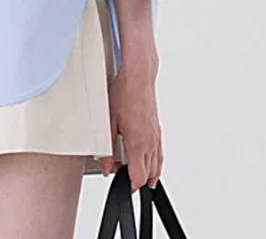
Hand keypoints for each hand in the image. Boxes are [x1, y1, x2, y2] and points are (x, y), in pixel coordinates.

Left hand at [100, 63, 162, 192]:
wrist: (138, 78)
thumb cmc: (124, 94)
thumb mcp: (109, 122)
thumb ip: (107, 149)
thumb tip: (106, 166)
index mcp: (138, 143)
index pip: (138, 176)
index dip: (131, 186)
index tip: (124, 187)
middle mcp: (150, 142)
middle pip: (148, 173)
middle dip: (137, 179)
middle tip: (122, 175)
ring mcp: (156, 136)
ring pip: (156, 165)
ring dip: (148, 173)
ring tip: (138, 176)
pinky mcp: (158, 130)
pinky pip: (159, 153)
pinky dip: (155, 162)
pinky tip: (149, 161)